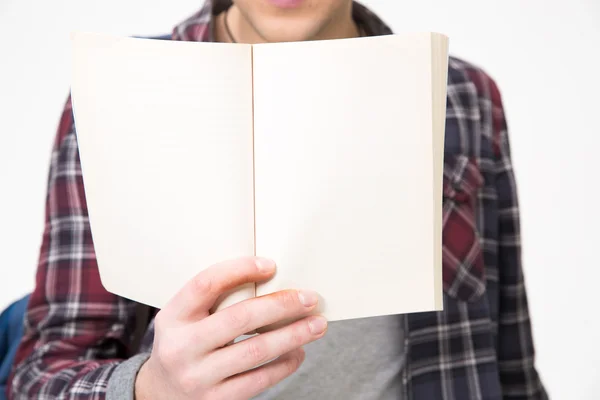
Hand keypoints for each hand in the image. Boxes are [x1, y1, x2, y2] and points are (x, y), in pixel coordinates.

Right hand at [135, 257, 326, 399]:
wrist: (160, 394)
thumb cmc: (183, 344)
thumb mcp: (184, 318)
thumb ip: (214, 301)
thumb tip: (271, 282)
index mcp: (173, 317)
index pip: (205, 284)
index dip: (240, 270)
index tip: (271, 265)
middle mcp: (182, 347)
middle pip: (240, 317)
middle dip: (282, 305)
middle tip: (310, 298)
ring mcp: (198, 377)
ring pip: (256, 350)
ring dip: (293, 335)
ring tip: (316, 324)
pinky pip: (259, 380)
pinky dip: (285, 365)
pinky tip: (298, 352)